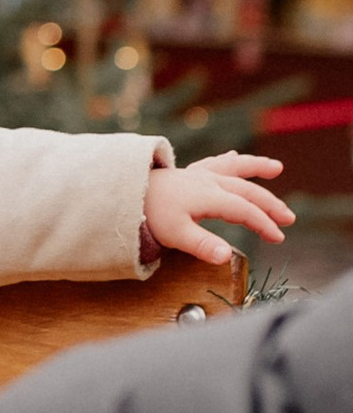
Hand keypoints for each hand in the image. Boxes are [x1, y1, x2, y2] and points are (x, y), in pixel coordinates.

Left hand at [144, 151, 290, 268]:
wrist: (124, 192)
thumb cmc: (150, 214)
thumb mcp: (175, 234)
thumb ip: (202, 245)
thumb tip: (226, 257)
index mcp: (209, 197)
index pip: (245, 211)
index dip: (264, 224)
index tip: (279, 238)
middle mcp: (208, 182)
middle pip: (246, 191)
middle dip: (269, 204)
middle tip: (288, 218)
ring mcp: (198, 175)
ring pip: (233, 169)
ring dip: (255, 168)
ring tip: (275, 167)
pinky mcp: (188, 173)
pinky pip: (214, 163)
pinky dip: (228, 160)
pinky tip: (235, 155)